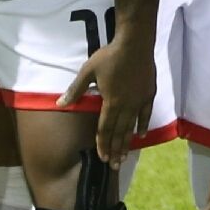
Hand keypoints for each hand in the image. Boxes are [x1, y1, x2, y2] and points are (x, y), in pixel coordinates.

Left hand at [61, 24, 156, 164]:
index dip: (103, 144)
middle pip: (119, 132)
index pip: (105, 128)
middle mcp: (126, 105)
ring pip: (132, 126)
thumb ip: (76, 90)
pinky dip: (142, 125)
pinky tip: (141, 135)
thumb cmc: (109, 56)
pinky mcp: (149, 93)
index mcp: (111, 102)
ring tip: (125, 156)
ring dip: (127, 142)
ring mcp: (139, 100)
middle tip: (114, 165)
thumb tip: (60, 104)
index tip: (102, 158)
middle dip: (115, 149)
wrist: (135, 43)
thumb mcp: (88, 71)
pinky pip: (146, 114)